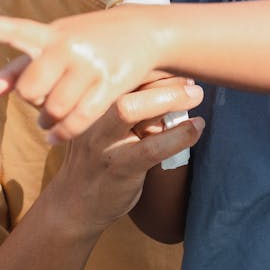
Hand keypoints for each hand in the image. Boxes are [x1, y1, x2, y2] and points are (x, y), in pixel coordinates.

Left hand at [0, 8, 162, 142]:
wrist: (143, 31)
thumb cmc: (87, 40)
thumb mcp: (54, 43)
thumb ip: (17, 68)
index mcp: (50, 33)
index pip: (15, 30)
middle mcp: (68, 46)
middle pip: (30, 90)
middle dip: (33, 101)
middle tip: (42, 98)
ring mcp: (90, 65)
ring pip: (54, 109)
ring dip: (48, 121)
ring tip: (50, 118)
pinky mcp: (110, 84)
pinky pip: (78, 120)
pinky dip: (62, 134)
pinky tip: (55, 137)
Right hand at [47, 74, 203, 234]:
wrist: (73, 204)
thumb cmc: (97, 158)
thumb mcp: (104, 126)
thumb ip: (128, 105)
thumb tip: (173, 82)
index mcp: (89, 102)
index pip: (121, 73)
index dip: (151, 64)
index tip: (177, 64)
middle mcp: (91, 116)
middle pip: (122, 84)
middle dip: (160, 76)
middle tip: (191, 79)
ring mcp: (102, 142)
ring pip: (130, 109)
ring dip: (169, 99)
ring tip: (196, 96)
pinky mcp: (117, 167)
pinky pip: (151, 147)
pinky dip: (179, 135)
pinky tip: (196, 128)